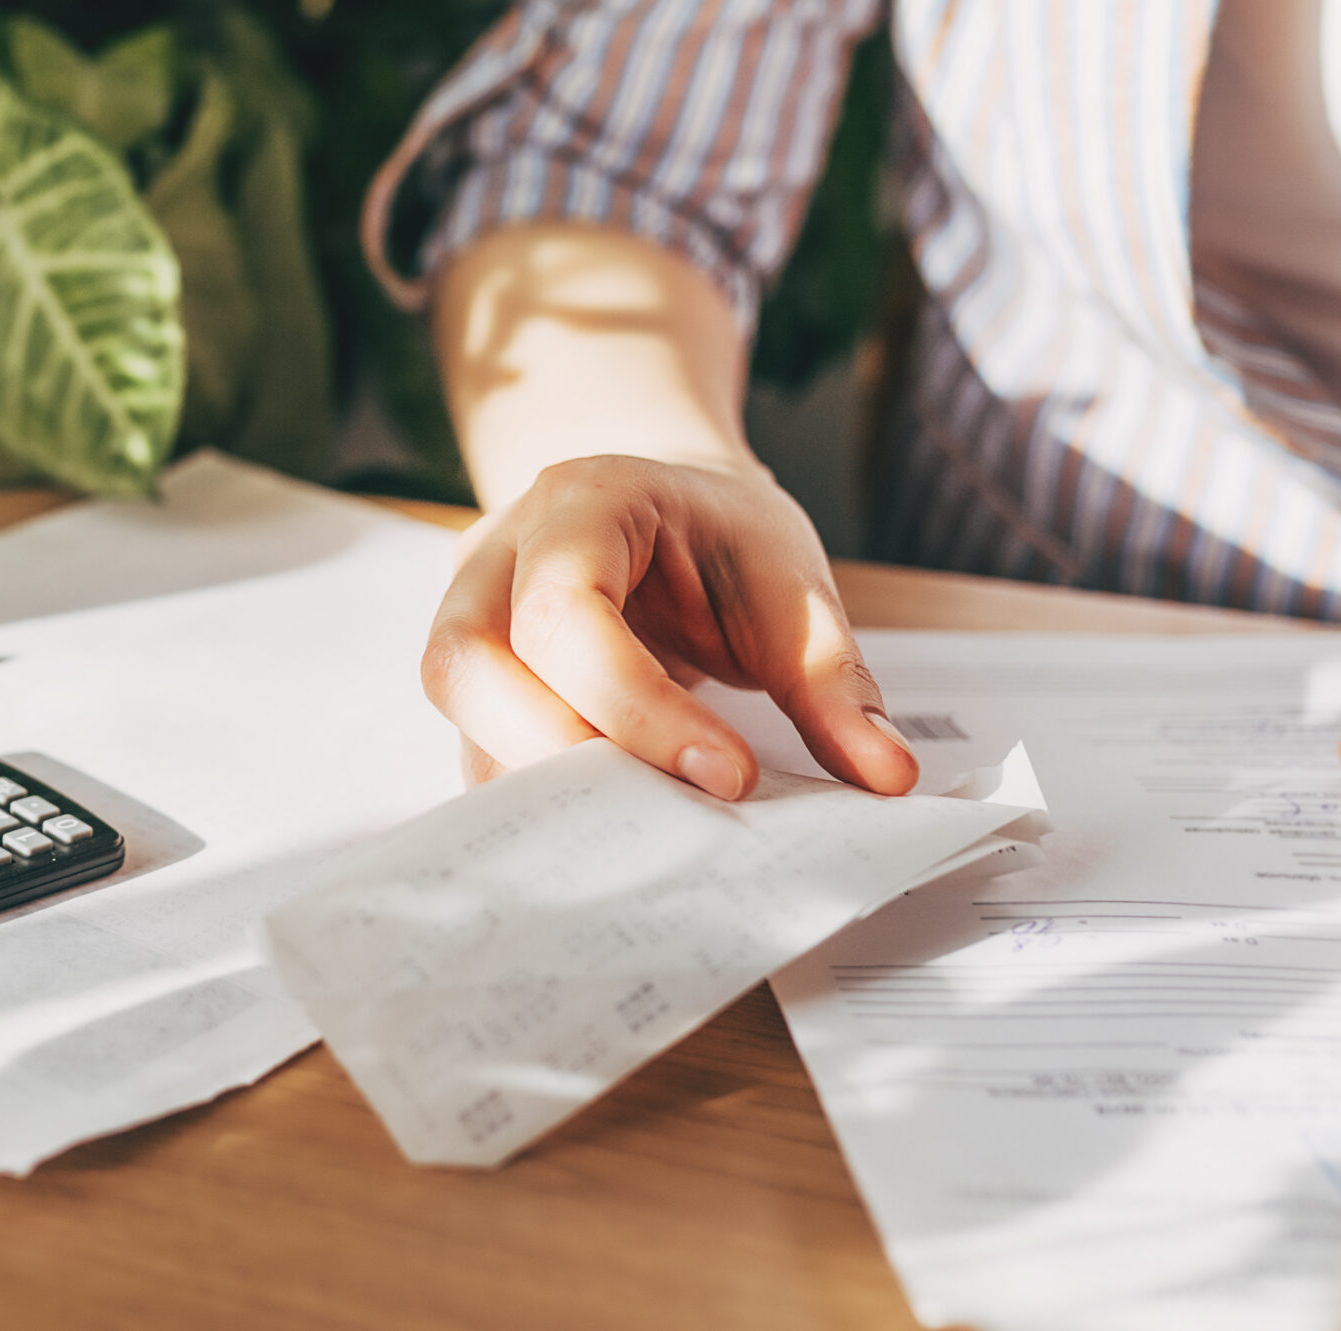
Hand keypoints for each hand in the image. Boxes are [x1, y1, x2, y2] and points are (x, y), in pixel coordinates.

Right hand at [421, 455, 919, 800]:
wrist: (672, 508)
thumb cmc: (723, 537)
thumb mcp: (792, 585)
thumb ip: (833, 679)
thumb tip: (886, 776)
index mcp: (579, 502)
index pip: (567, 611)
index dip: (634, 706)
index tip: (728, 778)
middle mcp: (496, 553)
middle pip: (467, 661)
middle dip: (553, 753)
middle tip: (659, 821)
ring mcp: (469, 611)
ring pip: (454, 704)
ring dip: (532, 782)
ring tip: (635, 837)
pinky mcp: (476, 678)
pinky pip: (477, 743)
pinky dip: (534, 797)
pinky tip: (605, 837)